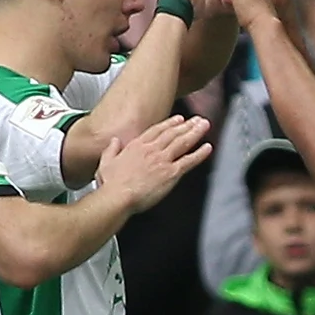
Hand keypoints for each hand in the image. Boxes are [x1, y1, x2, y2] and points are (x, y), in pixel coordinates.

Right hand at [97, 115, 214, 210]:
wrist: (118, 195)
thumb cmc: (111, 184)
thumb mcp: (105, 162)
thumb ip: (111, 149)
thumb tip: (114, 141)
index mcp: (136, 146)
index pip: (157, 130)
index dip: (170, 124)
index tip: (179, 119)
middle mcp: (151, 150)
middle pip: (173, 133)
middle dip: (187, 125)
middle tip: (198, 119)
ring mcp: (163, 160)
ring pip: (182, 142)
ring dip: (196, 133)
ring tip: (206, 125)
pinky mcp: (171, 173)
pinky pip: (189, 161)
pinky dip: (200, 153)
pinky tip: (208, 148)